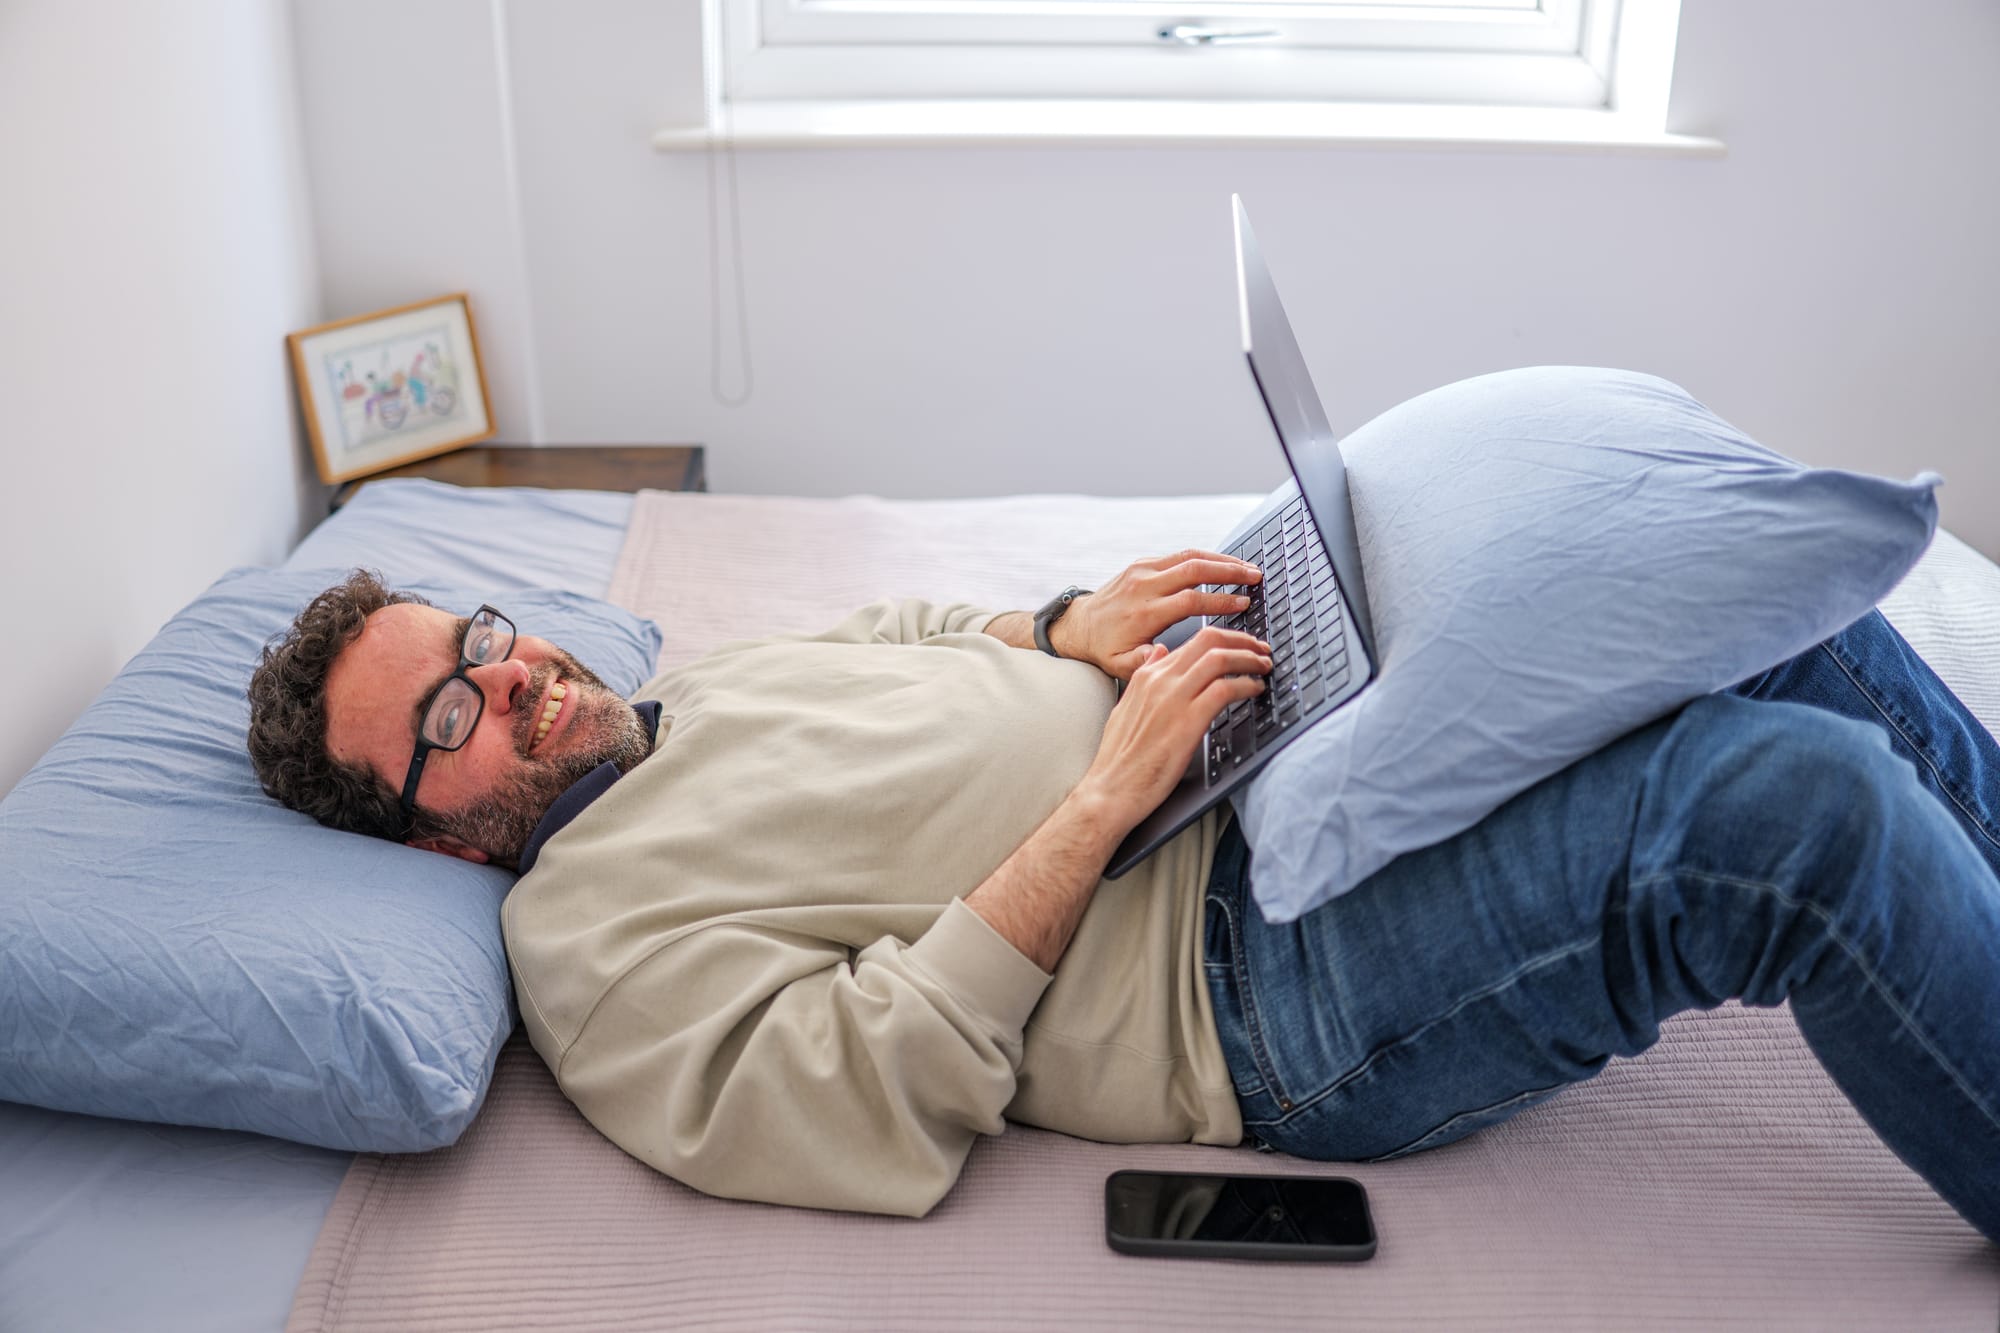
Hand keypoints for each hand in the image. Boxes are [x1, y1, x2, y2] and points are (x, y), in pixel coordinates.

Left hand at [1054, 551, 1262, 679]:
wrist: (1078, 626)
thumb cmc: (1104, 649)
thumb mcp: (1121, 665)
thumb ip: (1145, 664)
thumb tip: (1166, 656)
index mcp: (1144, 613)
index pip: (1190, 600)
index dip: (1220, 600)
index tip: (1244, 602)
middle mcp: (1144, 586)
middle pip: (1194, 570)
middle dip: (1229, 571)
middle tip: (1256, 576)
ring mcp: (1143, 571)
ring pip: (1189, 556)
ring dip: (1221, 559)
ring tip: (1247, 566)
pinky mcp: (1143, 564)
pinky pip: (1179, 555)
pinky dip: (1204, 557)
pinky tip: (1223, 563)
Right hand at [1076, 626, 1271, 831]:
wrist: (1110, 789)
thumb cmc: (1118, 759)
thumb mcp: (1125, 707)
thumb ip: (1143, 678)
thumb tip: (1158, 652)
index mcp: (1147, 676)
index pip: (1193, 642)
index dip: (1224, 640)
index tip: (1242, 648)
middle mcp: (1160, 680)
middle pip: (1210, 641)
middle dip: (1243, 641)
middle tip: (1261, 651)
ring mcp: (1173, 698)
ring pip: (1220, 659)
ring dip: (1250, 660)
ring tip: (1264, 668)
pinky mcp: (1187, 722)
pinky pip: (1225, 689)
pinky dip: (1246, 685)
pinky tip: (1255, 691)